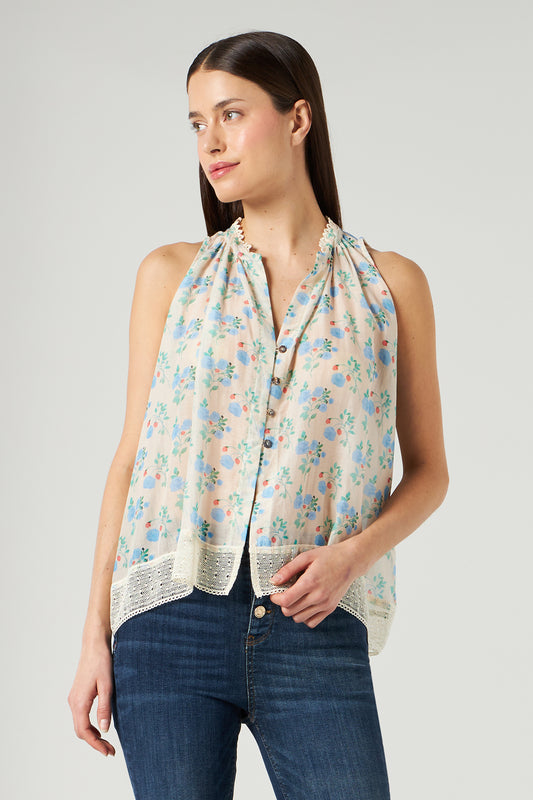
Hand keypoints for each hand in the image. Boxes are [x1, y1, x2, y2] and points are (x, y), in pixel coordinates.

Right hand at [68, 637, 115, 756]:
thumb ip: (104, 709)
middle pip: (81, 731)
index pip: (84, 732)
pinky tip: (100, 727)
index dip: (96, 745)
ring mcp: (74, 698)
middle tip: (110, 750)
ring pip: (80, 724)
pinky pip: (81, 715)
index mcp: (79, 702)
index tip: (108, 752)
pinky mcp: (77, 694)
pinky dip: (89, 725)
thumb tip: (105, 730)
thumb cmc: (101, 662)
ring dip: (92, 735)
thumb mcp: (107, 686)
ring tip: (107, 742)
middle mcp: (73, 702)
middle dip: (95, 743)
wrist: (94, 645)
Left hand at [269, 540, 366, 627]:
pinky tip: (305, 605)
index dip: (275, 598)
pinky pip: (312, 622)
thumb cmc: (328, 556)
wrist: (351, 561)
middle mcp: (318, 596)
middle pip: (290, 611)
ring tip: (295, 598)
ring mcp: (325, 604)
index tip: (274, 593)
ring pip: (299, 618)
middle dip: (282, 604)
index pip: (286, 600)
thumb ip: (288, 569)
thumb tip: (274, 581)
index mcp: (310, 582)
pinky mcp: (330, 608)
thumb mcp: (306, 557)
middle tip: (284, 594)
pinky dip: (305, 617)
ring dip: (293, 610)